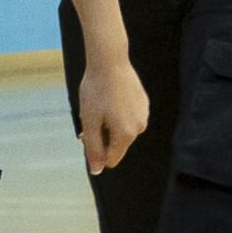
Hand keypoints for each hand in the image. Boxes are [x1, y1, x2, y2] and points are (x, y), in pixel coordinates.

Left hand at [75, 53, 149, 173]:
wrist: (110, 61)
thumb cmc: (96, 90)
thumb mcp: (89, 121)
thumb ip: (93, 148)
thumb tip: (97, 171)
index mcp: (126, 134)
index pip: (111, 159)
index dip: (95, 150)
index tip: (86, 132)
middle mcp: (139, 127)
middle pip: (117, 144)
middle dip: (102, 136)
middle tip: (90, 117)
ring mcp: (144, 115)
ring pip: (123, 130)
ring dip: (110, 124)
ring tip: (101, 105)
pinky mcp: (144, 104)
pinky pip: (129, 117)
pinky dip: (118, 113)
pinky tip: (111, 98)